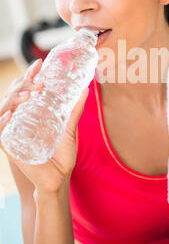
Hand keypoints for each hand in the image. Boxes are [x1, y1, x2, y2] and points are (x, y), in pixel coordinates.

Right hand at [0, 58, 88, 194]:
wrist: (58, 180)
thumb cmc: (61, 157)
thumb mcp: (69, 130)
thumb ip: (74, 110)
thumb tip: (85, 90)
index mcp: (32, 115)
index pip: (26, 90)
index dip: (29, 76)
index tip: (39, 63)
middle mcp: (20, 122)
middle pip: (14, 96)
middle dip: (23, 84)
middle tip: (38, 78)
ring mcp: (14, 134)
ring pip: (4, 110)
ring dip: (13, 99)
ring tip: (27, 94)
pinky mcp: (11, 148)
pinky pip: (0, 133)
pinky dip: (1, 123)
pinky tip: (8, 114)